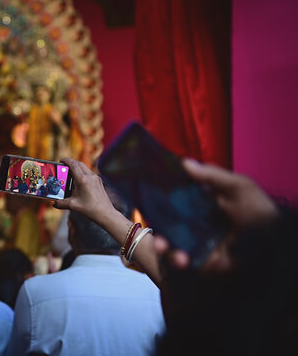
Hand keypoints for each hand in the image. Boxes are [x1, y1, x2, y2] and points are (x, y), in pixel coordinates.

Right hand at [53, 158, 129, 234]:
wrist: (105, 213)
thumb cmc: (90, 209)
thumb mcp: (72, 206)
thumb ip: (61, 203)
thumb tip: (54, 203)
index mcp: (83, 180)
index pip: (73, 165)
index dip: (66, 160)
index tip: (61, 160)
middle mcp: (90, 177)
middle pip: (79, 164)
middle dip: (71, 162)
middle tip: (64, 165)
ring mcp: (96, 178)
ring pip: (85, 168)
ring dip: (77, 168)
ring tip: (70, 173)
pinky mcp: (99, 182)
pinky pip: (89, 174)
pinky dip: (83, 173)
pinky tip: (79, 182)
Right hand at [156, 159, 278, 270]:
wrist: (277, 245)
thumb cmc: (260, 213)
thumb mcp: (239, 188)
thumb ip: (212, 175)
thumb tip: (184, 162)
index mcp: (204, 204)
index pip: (176, 201)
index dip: (161, 200)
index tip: (148, 199)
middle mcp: (198, 224)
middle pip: (169, 224)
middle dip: (158, 230)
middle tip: (157, 236)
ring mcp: (200, 245)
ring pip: (172, 244)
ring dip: (165, 247)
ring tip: (166, 250)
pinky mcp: (204, 264)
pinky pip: (184, 262)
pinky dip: (178, 261)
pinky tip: (182, 261)